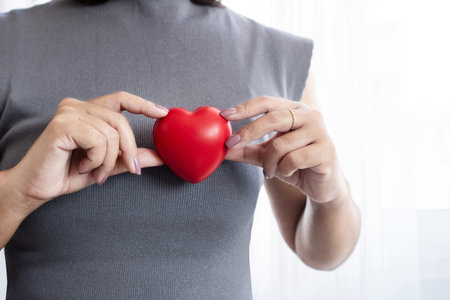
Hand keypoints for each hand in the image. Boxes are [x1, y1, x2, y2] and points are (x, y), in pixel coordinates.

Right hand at [7, 91, 168, 213]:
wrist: (34, 188)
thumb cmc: (66, 174)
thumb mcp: (106, 165)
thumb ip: (129, 157)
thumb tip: (159, 156)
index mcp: (88, 110)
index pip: (121, 99)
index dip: (143, 104)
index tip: (163, 113)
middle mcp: (77, 106)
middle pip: (121, 121)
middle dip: (129, 149)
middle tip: (130, 169)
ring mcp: (68, 113)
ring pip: (111, 133)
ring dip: (108, 160)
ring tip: (95, 172)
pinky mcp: (62, 125)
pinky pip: (97, 140)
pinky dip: (96, 159)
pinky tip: (82, 167)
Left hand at [220, 95, 345, 202]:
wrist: (323, 186)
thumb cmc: (295, 165)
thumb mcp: (267, 156)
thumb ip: (247, 149)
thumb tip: (222, 148)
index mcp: (296, 110)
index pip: (267, 102)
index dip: (245, 108)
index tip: (224, 116)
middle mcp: (310, 116)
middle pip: (273, 118)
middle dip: (249, 132)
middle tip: (231, 144)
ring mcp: (320, 132)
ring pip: (280, 144)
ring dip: (269, 162)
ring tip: (270, 171)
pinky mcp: (326, 151)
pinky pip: (293, 159)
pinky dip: (283, 169)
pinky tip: (287, 173)